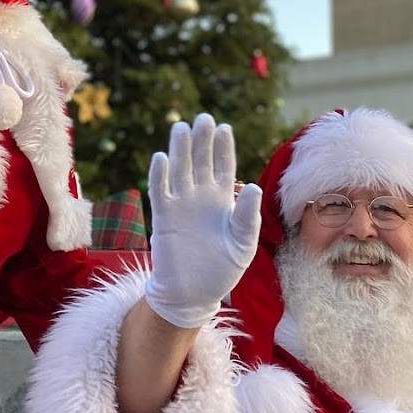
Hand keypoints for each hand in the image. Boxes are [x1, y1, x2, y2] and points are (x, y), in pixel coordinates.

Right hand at [144, 114, 262, 328]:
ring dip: (179, 150)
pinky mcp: (163, 217)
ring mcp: (181, 205)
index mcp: (222, 201)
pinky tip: (162, 158)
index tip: (224, 128)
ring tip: (181, 128)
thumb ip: (247, 217)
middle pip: (200, 161)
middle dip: (201, 140)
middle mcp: (200, 197)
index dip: (223, 148)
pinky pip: (160, 191)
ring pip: (179, 170)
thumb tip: (252, 187)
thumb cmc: (221, 270)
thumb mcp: (243, 245)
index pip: (223, 167)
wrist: (192, 294)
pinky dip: (160, 175)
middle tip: (203, 118)